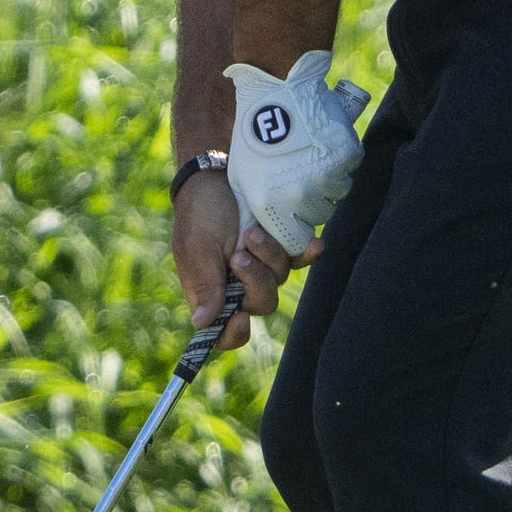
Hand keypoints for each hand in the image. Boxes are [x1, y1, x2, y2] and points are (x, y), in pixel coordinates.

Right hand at [172, 167, 297, 353]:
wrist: (215, 177)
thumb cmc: (199, 213)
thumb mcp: (196, 246)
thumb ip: (204, 282)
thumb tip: (201, 323)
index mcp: (212, 293)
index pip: (225, 332)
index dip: (234, 334)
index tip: (240, 317)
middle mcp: (239, 286)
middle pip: (260, 305)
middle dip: (254, 282)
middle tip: (239, 256)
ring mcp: (263, 267)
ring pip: (279, 280)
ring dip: (269, 257)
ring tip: (253, 232)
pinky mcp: (281, 247)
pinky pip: (299, 259)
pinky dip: (307, 254)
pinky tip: (315, 244)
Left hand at [225, 52, 368, 259]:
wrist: (276, 92)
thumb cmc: (254, 136)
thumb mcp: (243, 178)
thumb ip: (256, 210)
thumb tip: (266, 235)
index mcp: (270, 204)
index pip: (296, 242)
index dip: (297, 229)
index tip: (296, 216)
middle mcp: (299, 196)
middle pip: (319, 217)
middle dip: (312, 203)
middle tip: (300, 176)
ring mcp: (325, 177)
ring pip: (336, 194)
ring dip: (327, 182)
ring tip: (309, 158)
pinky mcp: (345, 157)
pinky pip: (347, 171)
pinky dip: (338, 162)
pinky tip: (320, 145)